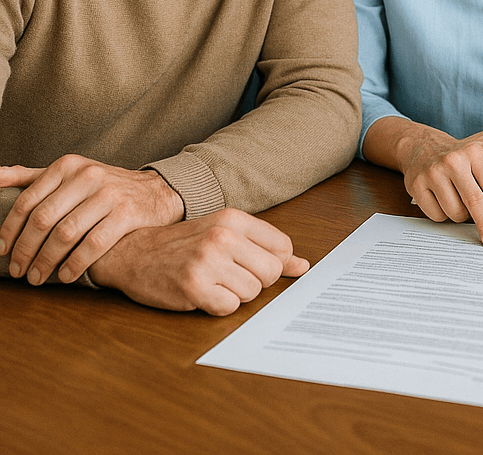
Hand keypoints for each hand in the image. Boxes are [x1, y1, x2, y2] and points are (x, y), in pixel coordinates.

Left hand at [0, 157, 183, 285]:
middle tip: (19, 271)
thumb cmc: (105, 187)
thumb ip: (32, 176)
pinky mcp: (127, 213)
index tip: (2, 251)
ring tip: (38, 277)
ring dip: (46, 262)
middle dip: (25, 250)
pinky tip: (66, 275)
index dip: (10, 230)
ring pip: (66, 234)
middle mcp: (88, 176)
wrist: (156, 192)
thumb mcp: (70, 174)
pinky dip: (75, 264)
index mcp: (68, 165)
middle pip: (44, 219)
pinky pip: (93, 244)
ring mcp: (109, 194)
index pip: (28, 201)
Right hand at [89, 208, 307, 314]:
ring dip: (235, 294)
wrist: (133, 252)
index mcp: (234, 219)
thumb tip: (304, 266)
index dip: (271, 262)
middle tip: (229, 275)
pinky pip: (229, 308)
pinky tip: (203, 294)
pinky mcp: (193, 287)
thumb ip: (266, 248)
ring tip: (213, 282)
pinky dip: (219, 306)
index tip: (250, 263)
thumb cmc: (184, 243)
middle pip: (271, 272)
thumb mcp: (226, 233)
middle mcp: (223, 237)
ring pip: (252, 293)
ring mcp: (207, 262)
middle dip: (255, 281)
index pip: (283, 247)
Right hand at [394, 125, 482, 246]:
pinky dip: (443, 216)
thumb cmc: (458, 159)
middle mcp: (453, 161)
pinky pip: (436, 216)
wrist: (423, 146)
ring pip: (455, 213)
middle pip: (474, 202)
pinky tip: (442, 201)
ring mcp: (432, 172)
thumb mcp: (482, 164)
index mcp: (474, 153)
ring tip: (459, 203)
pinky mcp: (416, 185)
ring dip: (461, 217)